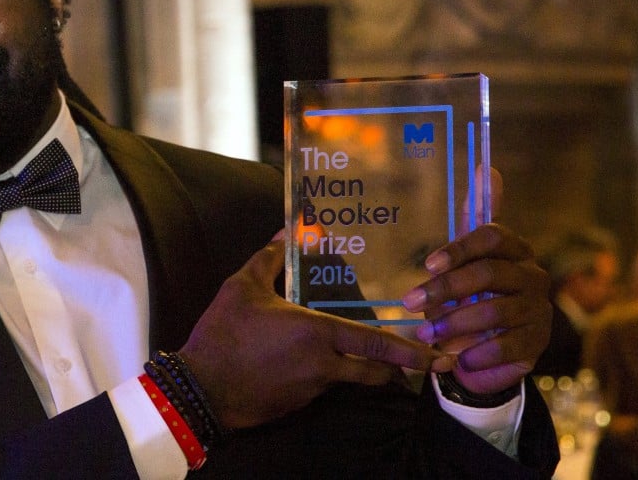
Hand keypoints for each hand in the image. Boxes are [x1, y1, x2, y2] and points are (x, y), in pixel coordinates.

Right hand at [179, 232, 453, 429]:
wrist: (201, 388)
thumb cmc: (224, 332)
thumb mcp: (242, 286)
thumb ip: (269, 259)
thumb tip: (286, 233)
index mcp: (316, 333)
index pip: (376, 344)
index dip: (410, 352)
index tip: (437, 356)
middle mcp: (323, 365)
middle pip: (374, 371)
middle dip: (396, 368)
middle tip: (415, 360)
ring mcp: (311, 389)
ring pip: (349, 381)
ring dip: (359, 371)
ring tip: (361, 357)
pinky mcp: (296, 405)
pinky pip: (322, 388)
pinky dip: (326, 377)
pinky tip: (309, 365)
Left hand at [402, 223, 551, 394]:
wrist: (485, 345)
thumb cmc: (469, 293)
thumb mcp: (464, 257)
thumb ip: (474, 217)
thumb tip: (488, 168)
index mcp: (514, 249)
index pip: (492, 236)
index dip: (459, 249)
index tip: (426, 265)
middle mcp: (532, 275)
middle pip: (489, 273)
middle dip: (445, 289)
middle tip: (410, 302)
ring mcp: (538, 308)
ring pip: (495, 311)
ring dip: (455, 323)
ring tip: (426, 332)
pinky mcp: (538, 341)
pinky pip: (507, 345)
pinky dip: (477, 352)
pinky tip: (457, 357)